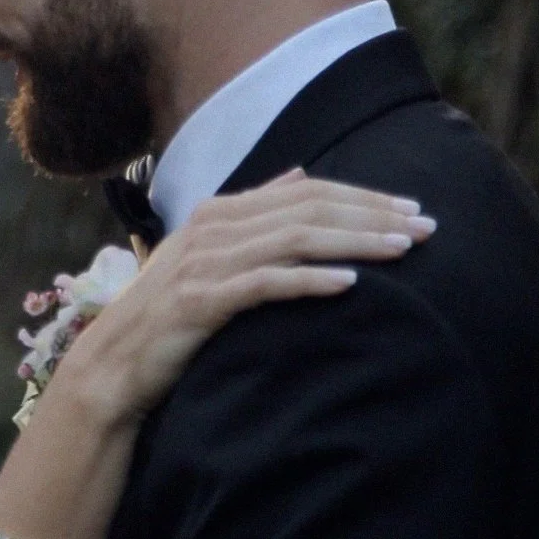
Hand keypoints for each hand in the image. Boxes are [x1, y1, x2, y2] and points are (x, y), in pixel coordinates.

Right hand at [53, 169, 435, 426]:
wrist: (113, 364)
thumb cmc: (168, 314)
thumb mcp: (208, 253)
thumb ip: (253, 213)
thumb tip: (299, 174)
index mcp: (220, 210)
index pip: (306, 190)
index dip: (363, 196)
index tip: (410, 209)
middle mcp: (213, 227)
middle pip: (309, 209)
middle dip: (372, 215)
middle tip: (425, 227)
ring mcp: (205, 262)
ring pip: (295, 239)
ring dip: (355, 242)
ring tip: (402, 249)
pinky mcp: (201, 299)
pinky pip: (267, 283)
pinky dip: (311, 280)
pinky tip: (350, 284)